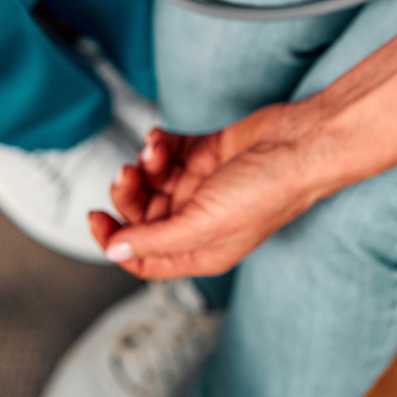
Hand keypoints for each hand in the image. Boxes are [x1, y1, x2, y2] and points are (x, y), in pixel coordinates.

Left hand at [87, 100, 349, 278]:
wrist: (301, 143)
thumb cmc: (268, 190)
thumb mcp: (203, 224)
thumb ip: (155, 240)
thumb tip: (116, 252)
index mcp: (201, 250)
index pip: (144, 258)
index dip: (116, 242)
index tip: (96, 218)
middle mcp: (199, 221)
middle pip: (143, 215)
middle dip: (129, 194)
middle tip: (127, 174)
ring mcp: (202, 187)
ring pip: (152, 181)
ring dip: (143, 165)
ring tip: (151, 152)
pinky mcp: (206, 155)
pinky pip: (167, 152)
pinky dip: (157, 145)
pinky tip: (160, 139)